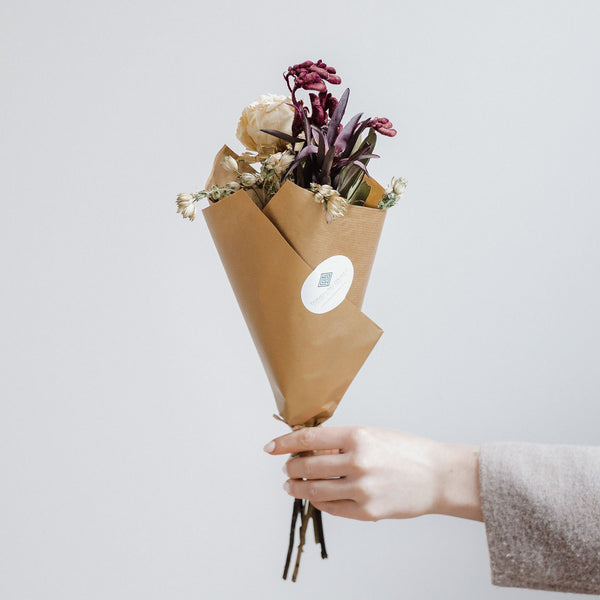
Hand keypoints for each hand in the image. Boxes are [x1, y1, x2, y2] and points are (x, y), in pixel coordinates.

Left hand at [264, 426, 482, 521]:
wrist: (438, 476)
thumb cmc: (405, 450)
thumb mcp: (373, 435)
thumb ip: (342, 441)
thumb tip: (308, 448)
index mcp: (358, 436)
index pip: (308, 439)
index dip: (284, 443)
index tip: (270, 447)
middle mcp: (357, 461)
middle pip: (307, 466)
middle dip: (290, 469)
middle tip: (286, 470)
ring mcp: (362, 488)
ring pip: (314, 490)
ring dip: (297, 488)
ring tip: (292, 486)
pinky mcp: (368, 511)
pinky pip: (331, 508)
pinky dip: (318, 503)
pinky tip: (315, 498)